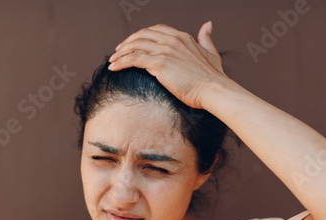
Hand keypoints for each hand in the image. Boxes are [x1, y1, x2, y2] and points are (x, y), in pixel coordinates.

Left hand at [108, 22, 228, 109]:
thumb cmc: (213, 77)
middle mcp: (172, 40)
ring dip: (120, 53)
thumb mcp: (212, 53)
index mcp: (182, 37)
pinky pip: (133, 59)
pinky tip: (114, 68)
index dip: (141, 35)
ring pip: (135, 45)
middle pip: (142, 35)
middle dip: (127, 42)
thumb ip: (206, 38)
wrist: (213, 89)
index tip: (133, 43)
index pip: (156, 29)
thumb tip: (207, 25)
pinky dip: (121, 62)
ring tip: (112, 61)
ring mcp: (165, 51)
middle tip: (117, 52)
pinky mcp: (159, 64)